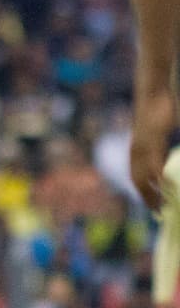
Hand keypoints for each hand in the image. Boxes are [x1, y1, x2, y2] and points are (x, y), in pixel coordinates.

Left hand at [130, 89, 175, 211]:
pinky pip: (153, 162)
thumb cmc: (161, 111)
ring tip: (161, 206)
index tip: (154, 207)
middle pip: (139, 182)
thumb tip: (172, 159)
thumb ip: (164, 148)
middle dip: (148, 199)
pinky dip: (157, 176)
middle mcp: (137, 153)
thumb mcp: (163, 134)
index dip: (145, 194)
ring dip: (152, 192)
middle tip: (158, 213)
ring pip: (144, 176)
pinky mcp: (150, 141)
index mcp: (139, 153)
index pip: (139, 179)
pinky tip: (164, 187)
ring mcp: (141, 147)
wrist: (153, 94)